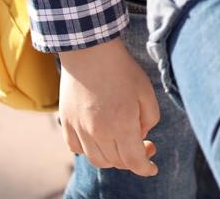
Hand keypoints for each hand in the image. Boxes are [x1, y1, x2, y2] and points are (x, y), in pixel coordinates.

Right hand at [58, 38, 159, 175]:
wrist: (90, 51)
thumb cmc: (122, 69)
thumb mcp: (146, 91)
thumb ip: (149, 118)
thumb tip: (141, 135)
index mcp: (121, 124)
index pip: (134, 160)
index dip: (145, 168)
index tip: (152, 168)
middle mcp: (98, 132)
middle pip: (116, 162)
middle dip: (133, 159)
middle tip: (145, 144)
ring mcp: (79, 130)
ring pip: (97, 160)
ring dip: (113, 157)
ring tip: (123, 140)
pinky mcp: (66, 124)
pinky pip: (78, 149)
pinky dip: (91, 150)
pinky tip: (100, 137)